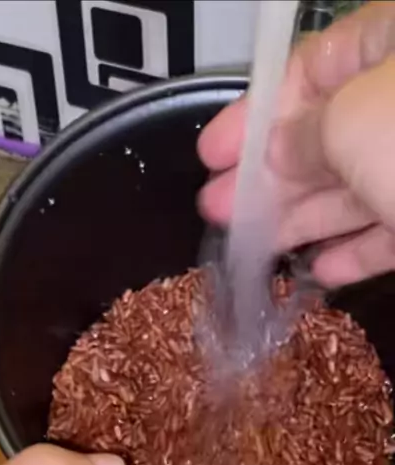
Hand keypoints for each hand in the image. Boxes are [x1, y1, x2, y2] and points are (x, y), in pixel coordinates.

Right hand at [198, 0, 394, 286]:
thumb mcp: (348, 123)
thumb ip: (301, 135)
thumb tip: (277, 151)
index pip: (313, 69)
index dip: (254, 115)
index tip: (212, 155)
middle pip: (331, 133)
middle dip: (270, 176)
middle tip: (219, 210)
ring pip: (359, 185)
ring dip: (302, 219)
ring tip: (252, 248)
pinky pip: (393, 226)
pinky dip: (355, 250)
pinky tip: (317, 271)